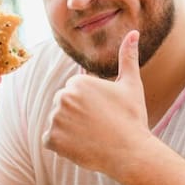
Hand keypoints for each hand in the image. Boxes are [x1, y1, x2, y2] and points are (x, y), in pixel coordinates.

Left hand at [43, 30, 150, 175]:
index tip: (104, 113)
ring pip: (57, 123)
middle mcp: (63, 96)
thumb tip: (133, 32)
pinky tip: (80, 146)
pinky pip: (50, 140)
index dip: (90, 105)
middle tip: (98, 126)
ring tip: (92, 136)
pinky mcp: (51, 139)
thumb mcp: (131, 85)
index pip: (74, 92)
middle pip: (63, 106)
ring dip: (69, 131)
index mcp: (78, 82)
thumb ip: (128, 57)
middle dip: (77, 116)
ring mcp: (55, 118)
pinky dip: (62, 146)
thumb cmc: (132, 118)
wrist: (130, 152)